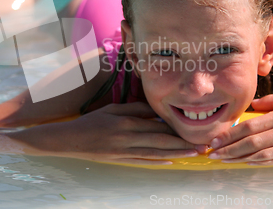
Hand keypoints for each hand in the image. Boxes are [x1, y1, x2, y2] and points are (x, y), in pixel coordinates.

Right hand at [8, 102, 200, 164]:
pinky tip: (171, 162)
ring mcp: (124, 151)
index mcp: (126, 122)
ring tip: (193, 154)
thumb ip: (134, 109)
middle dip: (182, 143)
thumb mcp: (112, 109)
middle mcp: (127, 138)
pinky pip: (143, 161)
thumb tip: (154, 111)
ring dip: (176, 154)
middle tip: (201, 145)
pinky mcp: (121, 160)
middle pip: (160, 141)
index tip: (192, 128)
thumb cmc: (91, 121)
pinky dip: (158, 162)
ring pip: (155, 153)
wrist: (70, 139)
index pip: (156, 125)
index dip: (175, 128)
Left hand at [208, 93, 272, 164]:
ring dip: (240, 158)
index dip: (231, 134)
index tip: (216, 139)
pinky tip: (246, 163)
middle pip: (252, 141)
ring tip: (224, 160)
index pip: (251, 126)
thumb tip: (253, 105)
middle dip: (229, 149)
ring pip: (262, 154)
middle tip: (213, 153)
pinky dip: (260, 163)